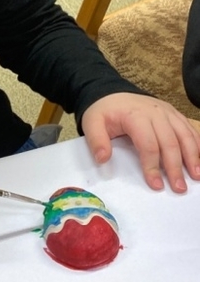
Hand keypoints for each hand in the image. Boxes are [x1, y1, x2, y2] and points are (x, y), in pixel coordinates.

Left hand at [81, 92, 199, 192]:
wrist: (111, 94)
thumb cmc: (104, 111)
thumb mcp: (92, 123)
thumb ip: (96, 141)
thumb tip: (103, 159)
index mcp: (135, 115)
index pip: (148, 144)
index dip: (153, 166)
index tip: (155, 185)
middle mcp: (155, 112)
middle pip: (170, 142)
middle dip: (176, 167)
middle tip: (179, 188)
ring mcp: (167, 112)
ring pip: (185, 135)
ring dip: (193, 156)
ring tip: (197, 177)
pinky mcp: (174, 114)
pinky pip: (190, 129)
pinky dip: (198, 144)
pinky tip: (199, 160)